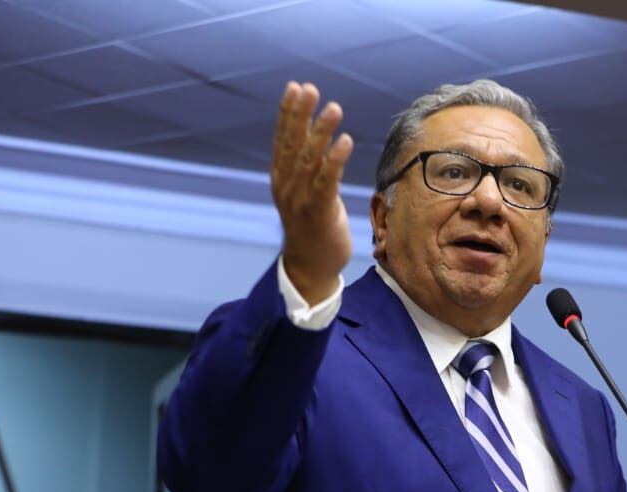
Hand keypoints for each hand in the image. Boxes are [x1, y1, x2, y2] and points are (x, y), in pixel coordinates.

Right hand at [271, 82, 354, 303]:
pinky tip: (345, 140)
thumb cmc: (313, 229)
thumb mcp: (307, 194)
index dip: (288, 113)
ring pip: (309, 159)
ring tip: (334, 108)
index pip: (283, 139)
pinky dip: (334, 160)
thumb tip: (322, 141)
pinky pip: (326, 181)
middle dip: (301, 114)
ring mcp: (300, 199)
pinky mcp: (317, 213)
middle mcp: (287, 185)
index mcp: (282, 178)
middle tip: (310, 88)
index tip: (296, 87)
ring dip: (321, 132)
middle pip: (292, 143)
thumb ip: (310, 169)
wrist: (309, 268)